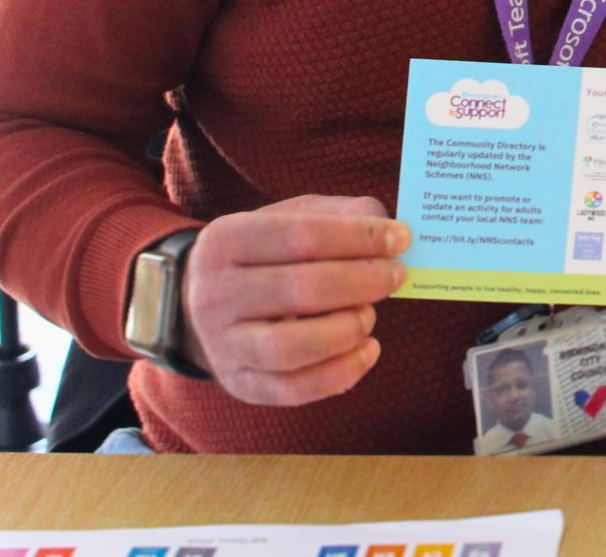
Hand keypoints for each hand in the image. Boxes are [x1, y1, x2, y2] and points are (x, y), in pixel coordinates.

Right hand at [178, 194, 408, 406]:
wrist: (204, 304)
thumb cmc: (266, 254)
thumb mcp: (292, 218)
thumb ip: (341, 215)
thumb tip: (389, 232)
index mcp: (226, 239)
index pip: (300, 235)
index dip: (358, 237)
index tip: (400, 238)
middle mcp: (215, 294)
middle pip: (300, 289)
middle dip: (363, 281)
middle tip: (396, 275)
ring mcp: (223, 345)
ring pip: (290, 348)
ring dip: (347, 330)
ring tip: (370, 314)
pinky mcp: (240, 384)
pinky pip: (294, 390)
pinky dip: (342, 373)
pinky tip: (368, 350)